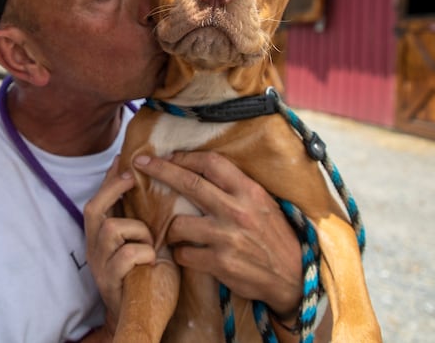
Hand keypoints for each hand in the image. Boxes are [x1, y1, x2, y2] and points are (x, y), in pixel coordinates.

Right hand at [83, 156, 155, 334]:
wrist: (141, 317)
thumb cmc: (149, 278)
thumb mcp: (148, 244)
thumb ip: (147, 222)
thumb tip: (163, 190)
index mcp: (102, 237)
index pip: (100, 199)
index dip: (109, 178)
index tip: (122, 158)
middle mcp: (94, 248)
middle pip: (93, 208)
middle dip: (112, 188)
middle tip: (132, 176)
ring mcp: (99, 264)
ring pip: (111, 228)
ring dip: (137, 230)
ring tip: (151, 242)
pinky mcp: (109, 280)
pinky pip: (125, 255)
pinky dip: (143, 253)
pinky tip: (153, 261)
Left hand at [132, 151, 301, 319]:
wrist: (293, 277)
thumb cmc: (275, 236)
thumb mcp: (263, 203)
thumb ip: (236, 188)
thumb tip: (203, 171)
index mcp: (249, 191)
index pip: (211, 163)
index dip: (185, 157)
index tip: (168, 156)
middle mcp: (237, 210)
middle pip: (189, 183)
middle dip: (160, 170)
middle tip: (140, 164)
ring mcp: (227, 238)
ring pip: (179, 223)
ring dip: (172, 228)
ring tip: (177, 232)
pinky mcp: (220, 264)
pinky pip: (183, 254)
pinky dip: (180, 254)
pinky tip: (187, 254)